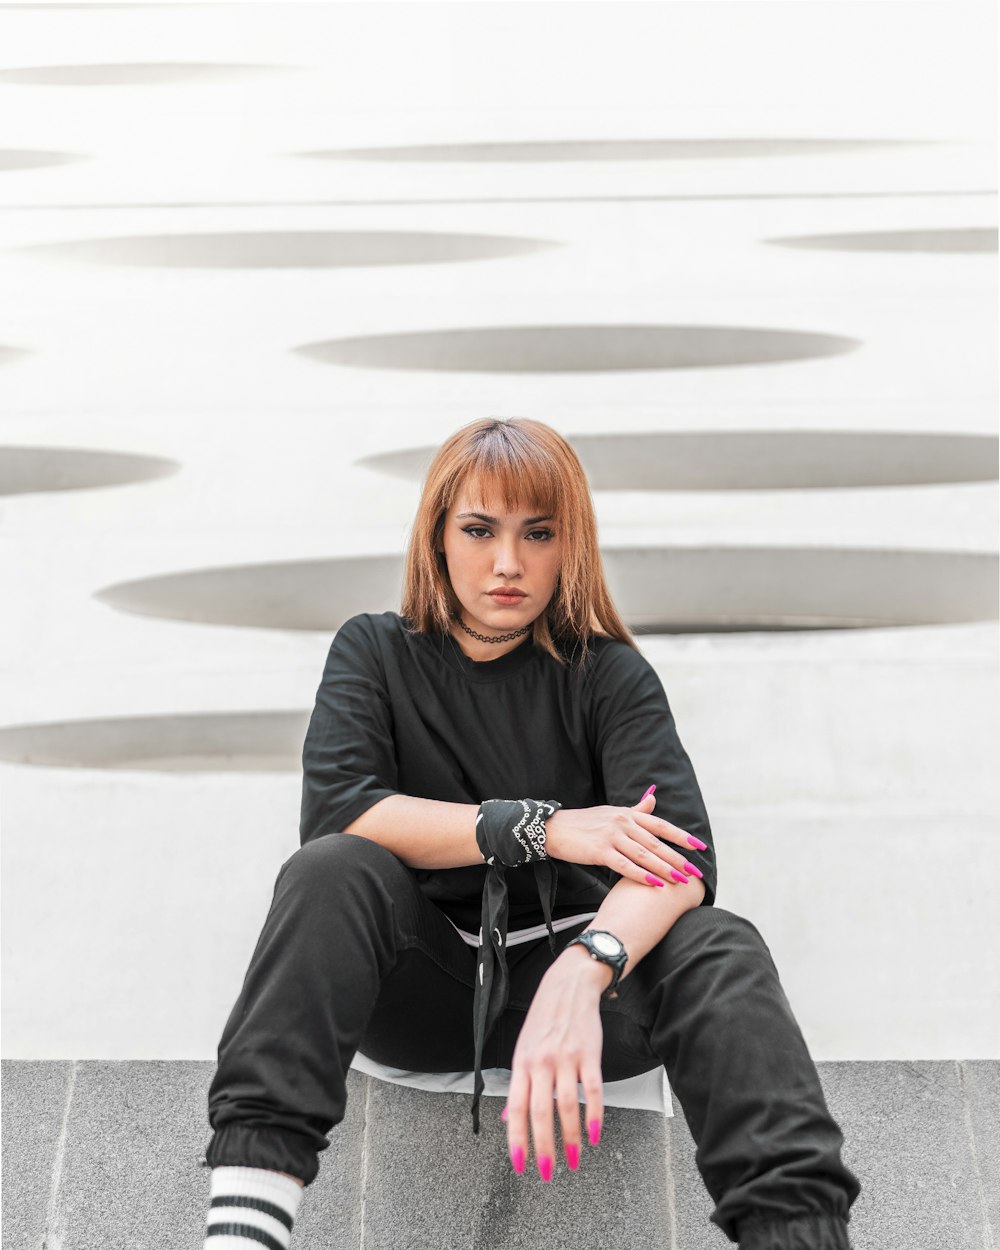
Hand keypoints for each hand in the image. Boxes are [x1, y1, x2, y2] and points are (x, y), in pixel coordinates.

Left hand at [503, 947, 608, 1179]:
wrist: (569, 984)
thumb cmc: (544, 1019)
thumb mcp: (523, 1047)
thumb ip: (519, 1084)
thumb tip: (509, 1120)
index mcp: (522, 1062)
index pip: (516, 1107)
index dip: (517, 1138)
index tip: (520, 1164)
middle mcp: (541, 1062)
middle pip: (541, 1112)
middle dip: (544, 1147)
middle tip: (547, 1172)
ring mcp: (566, 1058)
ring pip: (567, 1106)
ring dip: (572, 1139)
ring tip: (574, 1160)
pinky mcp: (589, 1054)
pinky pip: (592, 1090)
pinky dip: (595, 1115)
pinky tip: (595, 1134)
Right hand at [545, 790, 704, 888]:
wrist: (553, 829)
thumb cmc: (584, 824)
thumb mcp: (611, 813)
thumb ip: (635, 810)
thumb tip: (654, 798)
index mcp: (627, 814)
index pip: (661, 825)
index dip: (681, 836)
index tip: (699, 847)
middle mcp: (622, 823)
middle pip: (656, 842)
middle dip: (678, 858)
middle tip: (695, 872)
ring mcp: (611, 836)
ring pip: (644, 855)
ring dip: (664, 869)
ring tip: (681, 880)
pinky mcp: (599, 850)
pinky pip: (624, 865)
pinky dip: (641, 875)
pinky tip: (654, 884)